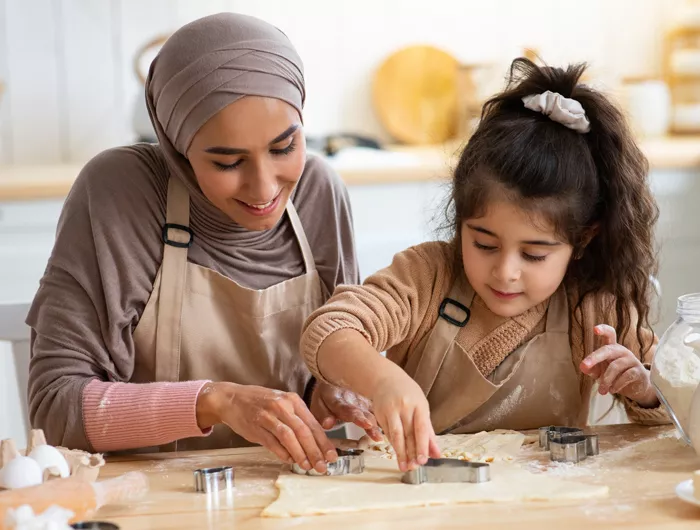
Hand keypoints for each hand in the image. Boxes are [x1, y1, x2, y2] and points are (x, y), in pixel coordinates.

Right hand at [196, 382, 337, 471]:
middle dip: (315, 451)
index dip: (323, 441)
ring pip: (289, 437)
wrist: (232, 399)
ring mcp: (268, 416)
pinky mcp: (256, 427)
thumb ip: (298, 419)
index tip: (331, 455)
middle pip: (303, 431)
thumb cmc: (260, 402)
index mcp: (292, 400)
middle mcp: (282, 406)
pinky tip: (290, 460)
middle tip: (322, 465)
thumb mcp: (282, 403)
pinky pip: (272, 443)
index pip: (313, 423)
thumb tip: (315, 441)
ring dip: (300, 454)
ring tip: (308, 466)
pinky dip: (282, 453)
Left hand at [310, 382, 383, 440]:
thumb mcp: (317, 404)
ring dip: (377, 424)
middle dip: (369, 421)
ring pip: (371, 413)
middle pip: (362, 411)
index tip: (367, 423)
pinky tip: (391, 429)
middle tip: (375, 429)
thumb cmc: (325, 397)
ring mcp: (362, 401)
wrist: (332, 381)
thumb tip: (328, 424)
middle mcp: (352, 399)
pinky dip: (384, 420)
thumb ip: (322, 415)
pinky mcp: (369, 404)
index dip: (357, 417)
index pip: (346, 408)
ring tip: (382, 435)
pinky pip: (378, 413)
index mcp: (337, 397)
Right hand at [370, 368, 440, 471]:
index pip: (421, 428)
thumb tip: (437, 454)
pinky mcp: (380, 414)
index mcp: (418, 405)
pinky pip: (388, 432)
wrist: (386, 379)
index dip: (422, 445)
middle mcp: (404, 407)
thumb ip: (429, 432)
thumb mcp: (422, 408)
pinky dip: (394, 444)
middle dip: (411, 453)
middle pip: (408, 434)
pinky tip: (398, 453)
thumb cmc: (408, 394)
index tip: (423, 460)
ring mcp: (390, 410)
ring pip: (396, 435)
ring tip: (404, 466)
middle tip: (413, 468)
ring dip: (400, 452)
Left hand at [579, 324, 658, 407]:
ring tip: (601, 391)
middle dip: (595, 357)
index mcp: (612, 348)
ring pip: (615, 366)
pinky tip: (612, 391)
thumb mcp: (601, 371)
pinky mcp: (639, 372)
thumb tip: (582, 367)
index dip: (603, 330)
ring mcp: (631, 360)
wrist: (637, 387)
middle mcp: (622, 351)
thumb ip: (592, 368)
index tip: (595, 329)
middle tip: (584, 366)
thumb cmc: (615, 375)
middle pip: (608, 350)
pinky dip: (617, 384)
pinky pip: (626, 376)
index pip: (610, 334)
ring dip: (606, 380)